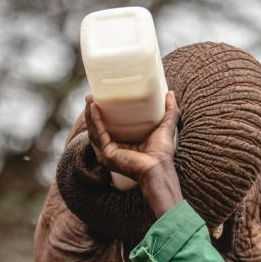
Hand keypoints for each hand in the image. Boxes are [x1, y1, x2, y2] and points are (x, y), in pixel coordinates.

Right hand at [84, 91, 183, 216]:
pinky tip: (94, 108)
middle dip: (92, 112)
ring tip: (90, 99)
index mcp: (124, 144)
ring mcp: (108, 153)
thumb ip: (170, 111)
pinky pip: (98, 135)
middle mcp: (113, 149)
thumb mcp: (166, 127)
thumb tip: (170, 93)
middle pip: (98, 128)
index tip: (102, 98)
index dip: (104, 113)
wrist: (159, 168)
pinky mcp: (108, 154)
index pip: (110, 127)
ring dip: (90, 115)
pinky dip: (95, 121)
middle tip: (92, 96)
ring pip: (94, 131)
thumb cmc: (162, 153)